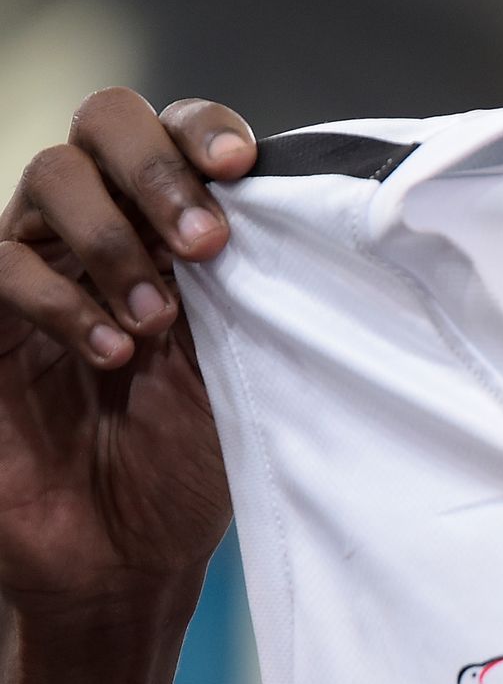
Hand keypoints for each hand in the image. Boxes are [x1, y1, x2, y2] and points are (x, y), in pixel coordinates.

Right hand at [0, 90, 253, 624]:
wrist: (127, 558)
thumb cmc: (192, 466)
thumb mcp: (243, 374)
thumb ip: (254, 295)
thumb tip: (293, 219)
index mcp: (173, 233)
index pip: (177, 133)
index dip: (203, 129)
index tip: (243, 166)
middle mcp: (103, 234)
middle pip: (103, 124)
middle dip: (156, 168)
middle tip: (206, 242)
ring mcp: (38, 270)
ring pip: (49, 177)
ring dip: (113, 239)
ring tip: (157, 320)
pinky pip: (0, 264)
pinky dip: (59, 299)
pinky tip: (110, 352)